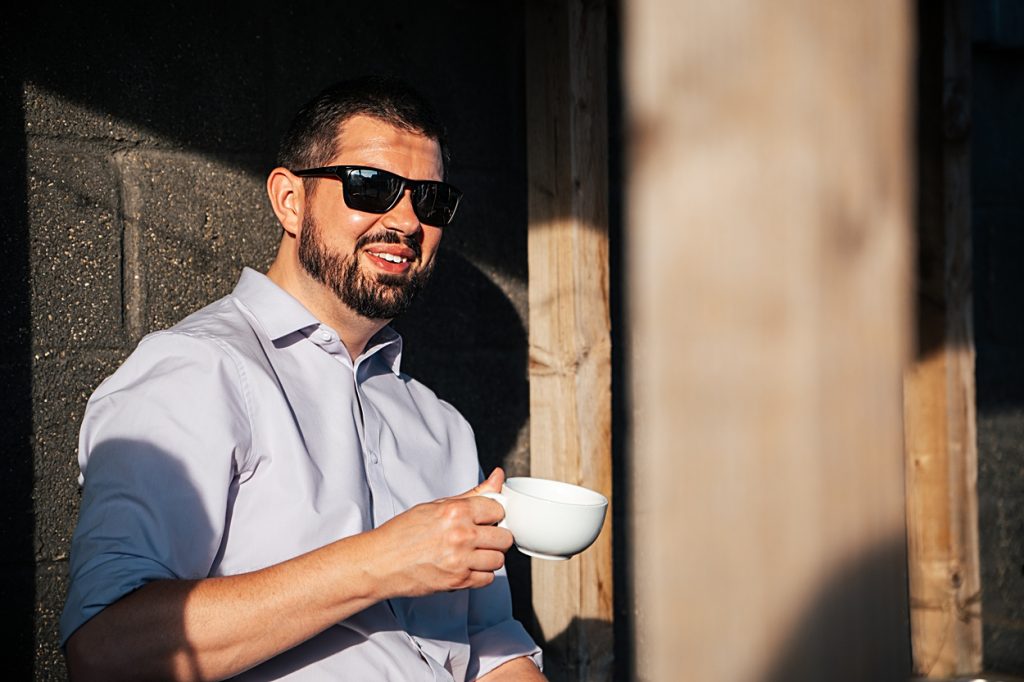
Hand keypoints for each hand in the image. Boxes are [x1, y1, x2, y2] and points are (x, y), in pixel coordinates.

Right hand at [368, 468, 512, 598]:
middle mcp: (461, 535)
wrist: (379, 563)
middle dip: (495, 537)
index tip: (484, 519)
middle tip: (480, 538)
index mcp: (456, 511)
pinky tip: (466, 567)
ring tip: (471, 553)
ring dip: (489, 557)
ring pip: (499, 559)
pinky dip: (480, 575)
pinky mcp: (458, 582)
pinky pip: (487, 579)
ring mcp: (461, 560)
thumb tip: (498, 476)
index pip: (498, 509)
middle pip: (504, 537)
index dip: (492, 515)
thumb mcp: (436, 506)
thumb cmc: (403, 533)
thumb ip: (472, 494)